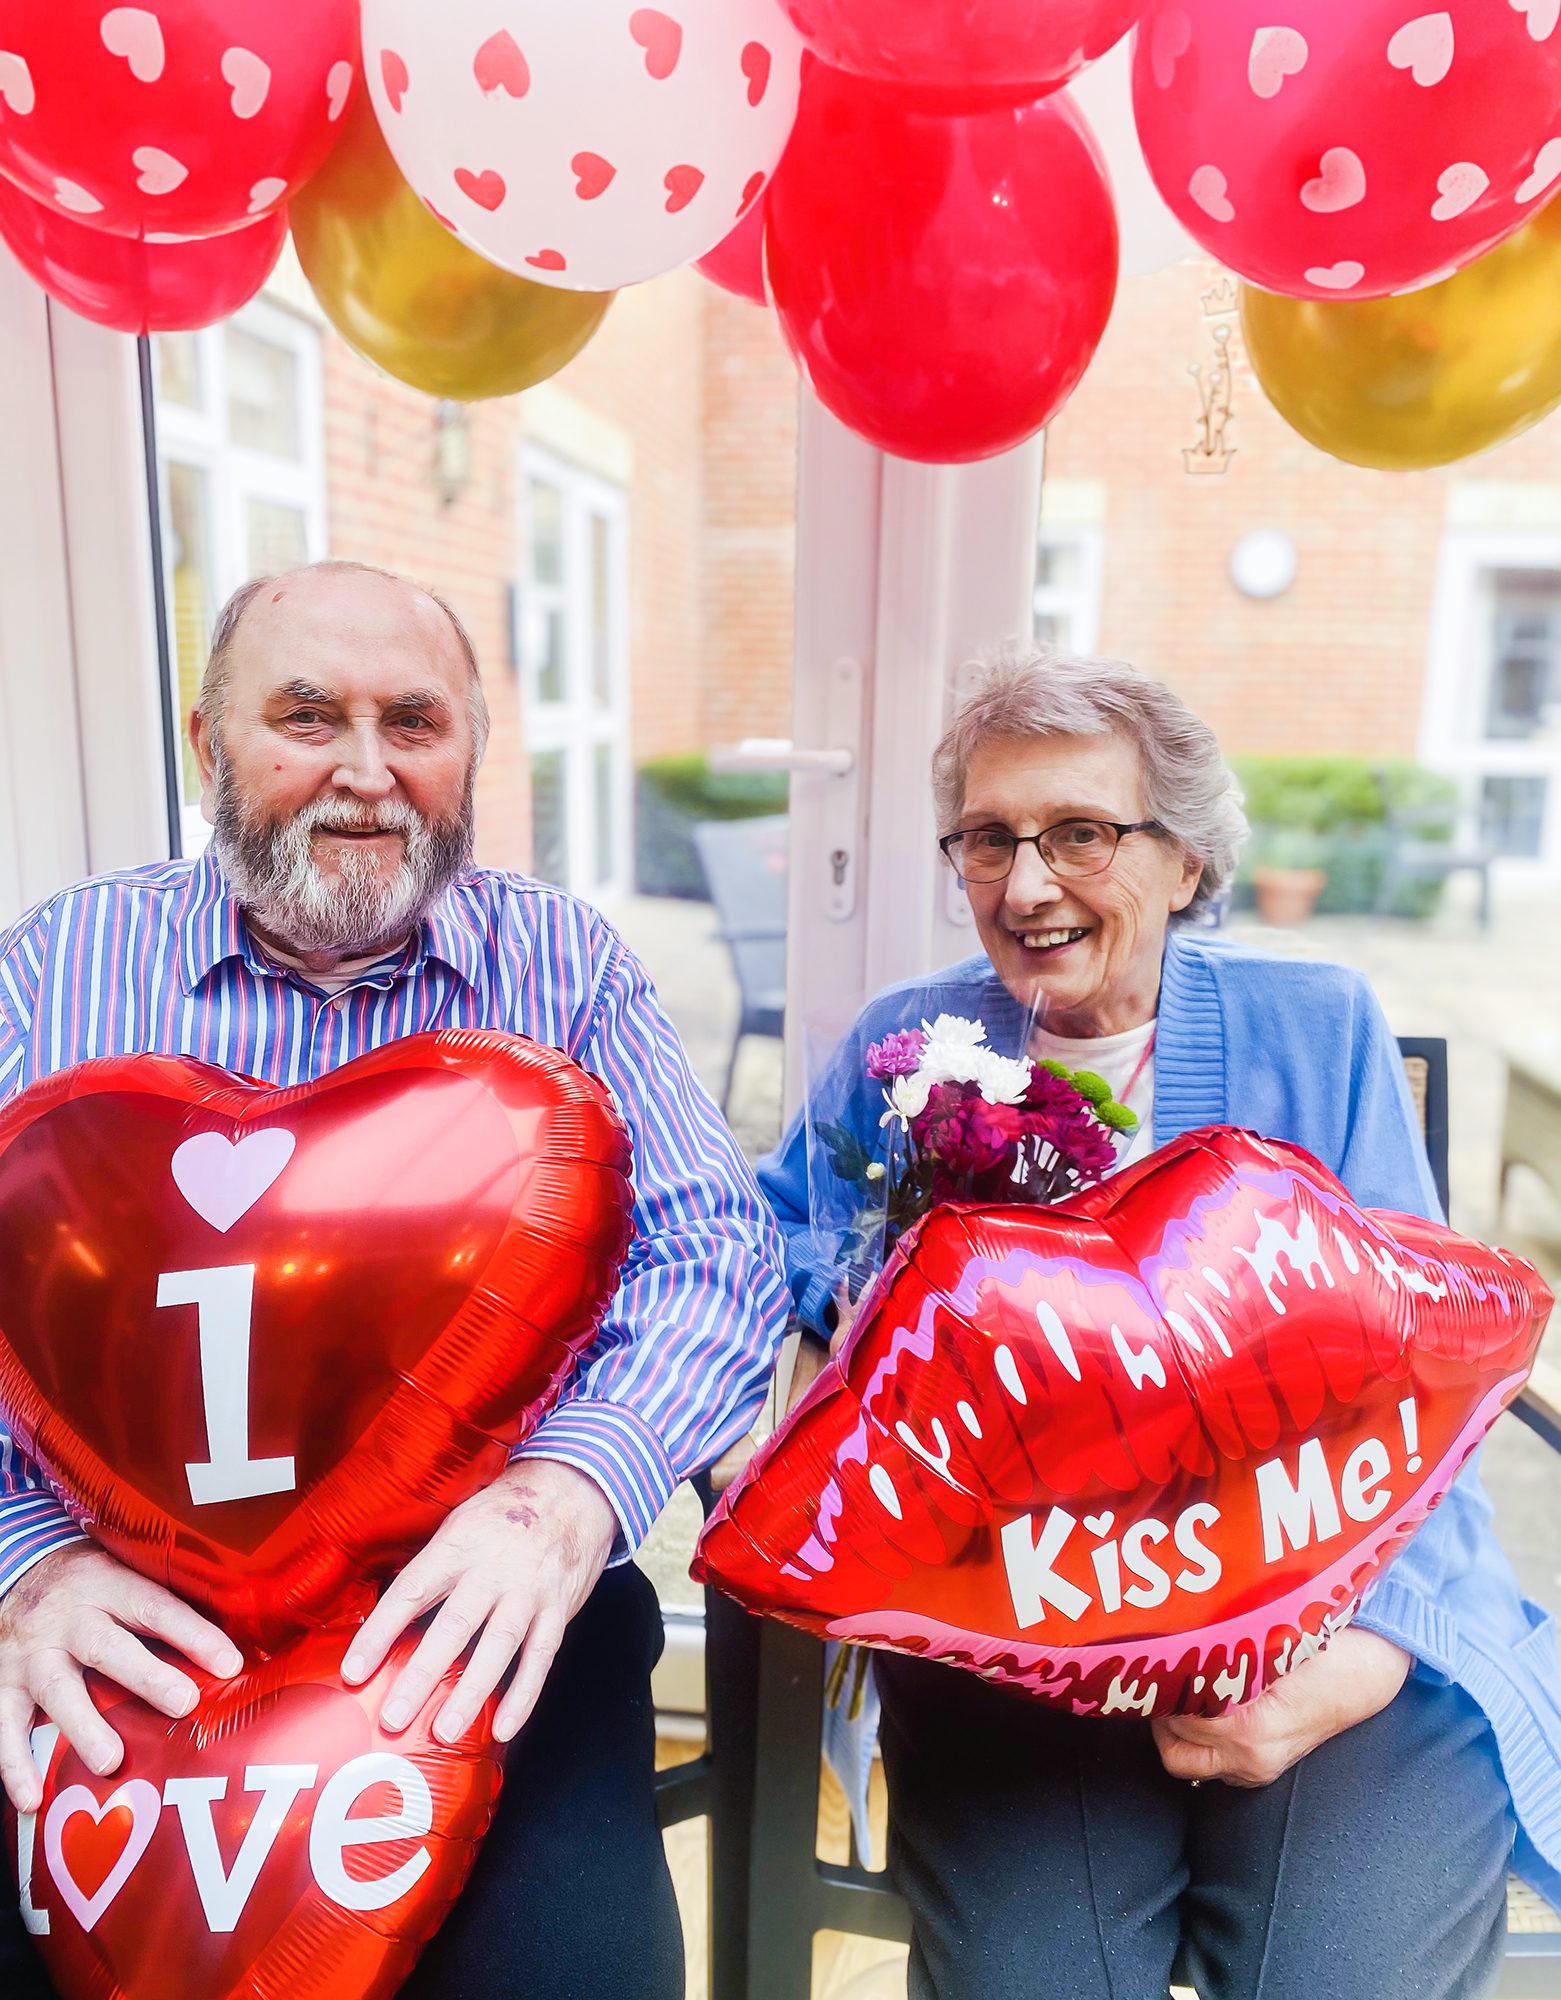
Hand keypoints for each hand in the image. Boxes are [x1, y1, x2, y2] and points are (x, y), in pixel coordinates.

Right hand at [0, 1543, 243, 1812]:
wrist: (14, 1568)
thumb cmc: (89, 1579)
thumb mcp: (123, 1569)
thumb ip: (163, 1600)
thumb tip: (230, 1641)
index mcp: (108, 1584)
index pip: (157, 1608)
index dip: (194, 1635)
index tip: (230, 1664)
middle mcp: (68, 1618)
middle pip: (108, 1647)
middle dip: (147, 1677)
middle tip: (183, 1704)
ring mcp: (32, 1652)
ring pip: (58, 1690)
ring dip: (85, 1727)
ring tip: (112, 1761)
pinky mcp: (2, 1682)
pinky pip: (6, 1726)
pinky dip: (14, 1765)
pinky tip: (32, 1800)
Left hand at [342, 1459, 616, 1747]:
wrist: (572, 1490)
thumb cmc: (502, 1515)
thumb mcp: (459, 1526)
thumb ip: (431, 1569)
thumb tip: (385, 1621)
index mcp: (458, 1545)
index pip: (412, 1591)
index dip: (380, 1632)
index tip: (354, 1671)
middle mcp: (493, 1569)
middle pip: (454, 1625)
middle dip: (422, 1674)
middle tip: (394, 1717)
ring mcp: (529, 1590)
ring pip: (499, 1646)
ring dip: (471, 1693)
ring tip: (444, 1732)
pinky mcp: (559, 1608)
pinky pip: (541, 1657)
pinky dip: (524, 1695)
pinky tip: (505, 1728)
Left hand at [1152, 1630, 1411, 1788]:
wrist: (1364, 1677)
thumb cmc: (1322, 1651)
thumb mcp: (1269, 1642)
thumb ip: (1222, 1649)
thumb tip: (1175, 1634)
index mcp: (1249, 1728)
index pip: (1178, 1713)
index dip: (1160, 1684)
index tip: (1151, 1661)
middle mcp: (1249, 1757)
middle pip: (1173, 1742)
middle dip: (1160, 1708)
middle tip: (1155, 1674)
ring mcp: (1256, 1768)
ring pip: (1185, 1761)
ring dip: (1172, 1728)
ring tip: (1172, 1690)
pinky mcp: (1262, 1769)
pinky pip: (1209, 1764)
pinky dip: (1194, 1740)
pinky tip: (1195, 1707)